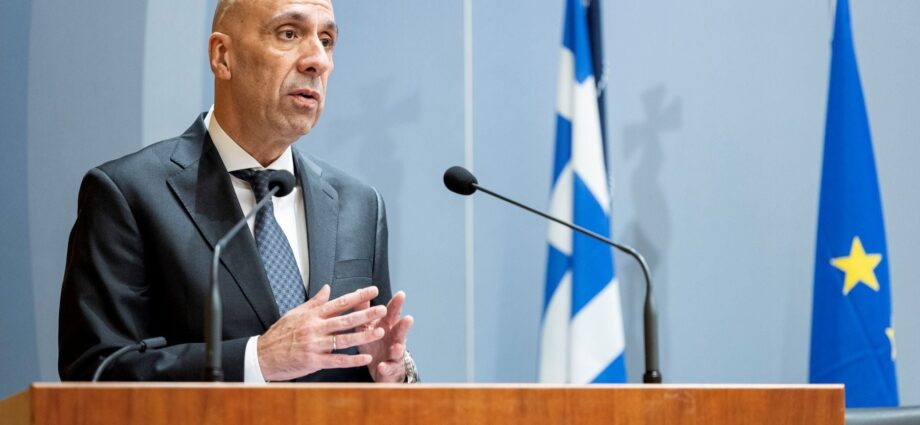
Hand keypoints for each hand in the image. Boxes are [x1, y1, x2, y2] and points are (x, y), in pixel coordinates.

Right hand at [256, 285, 386, 380]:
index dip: (358, 296)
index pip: (339, 303)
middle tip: (382, 309)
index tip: (373, 291)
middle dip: (366, 314)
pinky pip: (337, 360)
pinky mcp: (313, 361)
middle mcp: (315, 328)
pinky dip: (352, 359)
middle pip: (345, 319)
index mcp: (312, 315)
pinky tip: (366, 357)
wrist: (262, 356)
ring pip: (344, 339)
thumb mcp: (295, 313)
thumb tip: (327, 288)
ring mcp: (315, 345)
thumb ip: (314, 302)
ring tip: (379, 331)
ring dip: (363, 335)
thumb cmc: (280, 334)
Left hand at [356, 291, 413, 382]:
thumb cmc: (375, 344)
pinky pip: (388, 367)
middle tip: (408, 319)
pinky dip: (385, 367)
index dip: (397, 305)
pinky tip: (382, 366)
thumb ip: (364, 311)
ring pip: (398, 349)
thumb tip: (359, 292)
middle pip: (400, 331)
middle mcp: (394, 338)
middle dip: (404, 325)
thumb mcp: (367, 327)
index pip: (393, 314)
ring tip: (397, 346)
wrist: (380, 369)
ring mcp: (394, 354)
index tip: (401, 294)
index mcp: (387, 326)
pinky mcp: (390, 368)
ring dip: (398, 348)